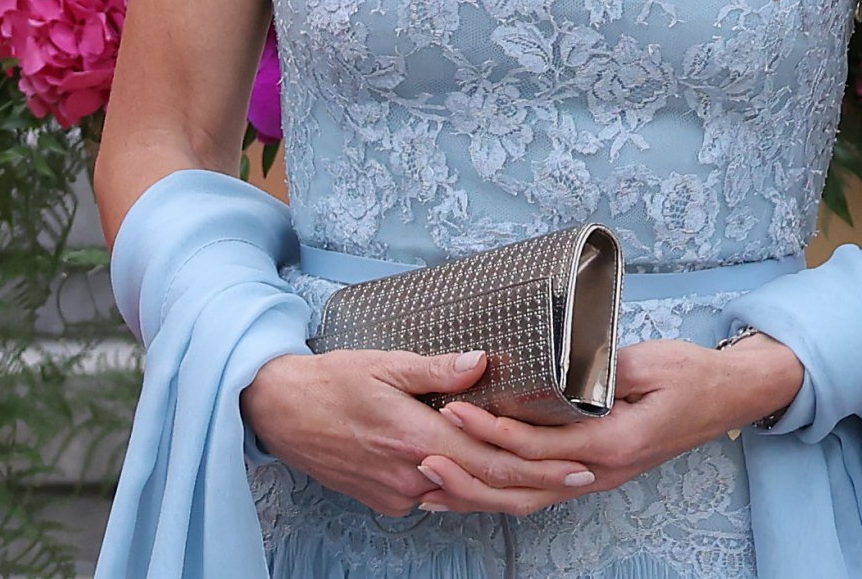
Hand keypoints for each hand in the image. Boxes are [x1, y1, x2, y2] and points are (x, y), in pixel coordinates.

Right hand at [240, 348, 597, 516]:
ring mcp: (399, 493)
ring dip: (508, 490)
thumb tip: (483, 362)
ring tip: (550, 475)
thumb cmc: (332, 381)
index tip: (579, 462)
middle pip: (489, 489)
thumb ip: (437, 369)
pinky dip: (471, 489)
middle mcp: (412, 474)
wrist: (280, 412)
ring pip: (466, 498)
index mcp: (417, 437)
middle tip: (582, 474)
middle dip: (540, 484)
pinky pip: (439, 498)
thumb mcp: (385, 364)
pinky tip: (492, 476)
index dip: (541, 465)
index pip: (494, 461)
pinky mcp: (387, 500)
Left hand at [414, 333, 803, 516]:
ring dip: (478, 494)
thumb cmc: (690, 374)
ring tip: (432, 487)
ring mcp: (598, 479)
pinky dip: (503, 494)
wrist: (727, 397)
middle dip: (470, 474)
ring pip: (529, 500)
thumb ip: (602, 373)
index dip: (495, 433)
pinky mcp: (595, 473)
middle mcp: (601, 472)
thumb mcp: (648, 361)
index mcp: (612, 443)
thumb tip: (559, 374)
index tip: (458, 410)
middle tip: (423, 456)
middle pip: (524, 486)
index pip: (539, 446)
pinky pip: (543, 493)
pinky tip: (474, 491)